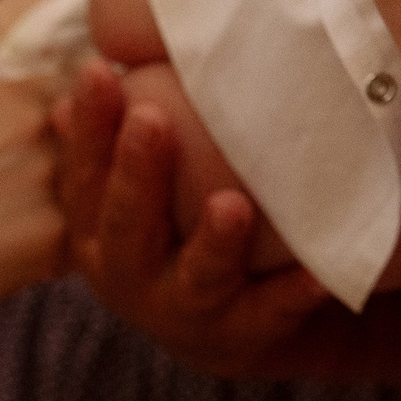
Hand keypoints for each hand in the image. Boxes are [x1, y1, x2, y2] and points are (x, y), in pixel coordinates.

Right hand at [51, 61, 358, 380]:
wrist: (224, 323)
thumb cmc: (174, 224)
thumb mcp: (139, 184)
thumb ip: (121, 133)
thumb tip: (93, 67)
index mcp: (97, 229)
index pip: (83, 175)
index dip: (89, 125)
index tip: (99, 68)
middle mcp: (129, 272)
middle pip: (126, 225)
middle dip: (136, 173)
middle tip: (151, 119)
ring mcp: (184, 307)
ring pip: (194, 279)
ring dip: (213, 243)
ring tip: (232, 206)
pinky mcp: (240, 333)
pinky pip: (268, 313)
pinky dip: (290, 295)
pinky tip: (317, 273)